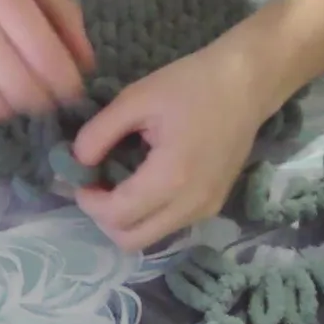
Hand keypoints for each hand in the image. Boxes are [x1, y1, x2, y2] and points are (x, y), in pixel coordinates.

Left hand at [70, 40, 268, 250]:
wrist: (246, 83)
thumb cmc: (191, 84)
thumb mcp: (135, 99)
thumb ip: (99, 133)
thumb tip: (77, 162)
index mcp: (171, 178)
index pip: (117, 215)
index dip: (89, 202)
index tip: (80, 177)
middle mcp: (192, 204)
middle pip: (131, 240)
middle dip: (103, 217)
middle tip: (95, 185)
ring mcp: (207, 209)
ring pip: (150, 237)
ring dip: (126, 219)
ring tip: (117, 183)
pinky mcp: (213, 205)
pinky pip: (169, 225)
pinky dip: (148, 214)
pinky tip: (142, 183)